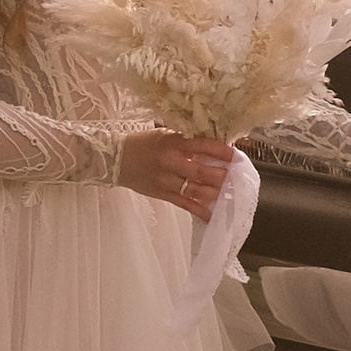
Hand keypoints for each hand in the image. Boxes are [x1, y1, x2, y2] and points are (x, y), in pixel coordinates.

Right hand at [119, 131, 237, 218]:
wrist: (115, 159)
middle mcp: (170, 162)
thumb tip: (213, 144)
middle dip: (220, 175)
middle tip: (235, 176)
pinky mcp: (162, 194)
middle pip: (200, 171)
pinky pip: (184, 204)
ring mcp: (166, 180)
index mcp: (172, 143)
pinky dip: (199, 211)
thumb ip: (186, 140)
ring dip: (214, 192)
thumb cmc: (143, 144)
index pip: (202, 145)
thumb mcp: (165, 135)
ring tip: (229, 193)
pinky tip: (212, 215)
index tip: (234, 155)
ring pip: (195, 190)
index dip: (221, 151)